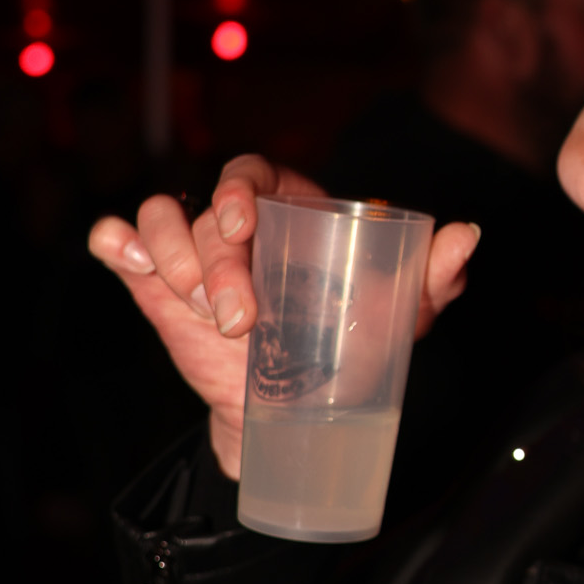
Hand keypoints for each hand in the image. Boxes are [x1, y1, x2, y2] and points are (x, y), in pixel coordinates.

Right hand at [88, 153, 481, 478]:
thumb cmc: (356, 342)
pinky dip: (116, 243)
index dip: (239, 189)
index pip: (251, 171)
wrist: (306, 411)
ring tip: (201, 311)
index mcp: (289, 207)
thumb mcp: (403, 310)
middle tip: (239, 318)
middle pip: (206, 210)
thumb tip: (468, 237)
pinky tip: (125, 259)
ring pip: (162, 222)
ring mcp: (193, 253)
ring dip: (170, 258)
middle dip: (212, 258)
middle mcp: (236, 223)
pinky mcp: (158, 288)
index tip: (243, 227)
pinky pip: (123, 245)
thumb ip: (436, 273)